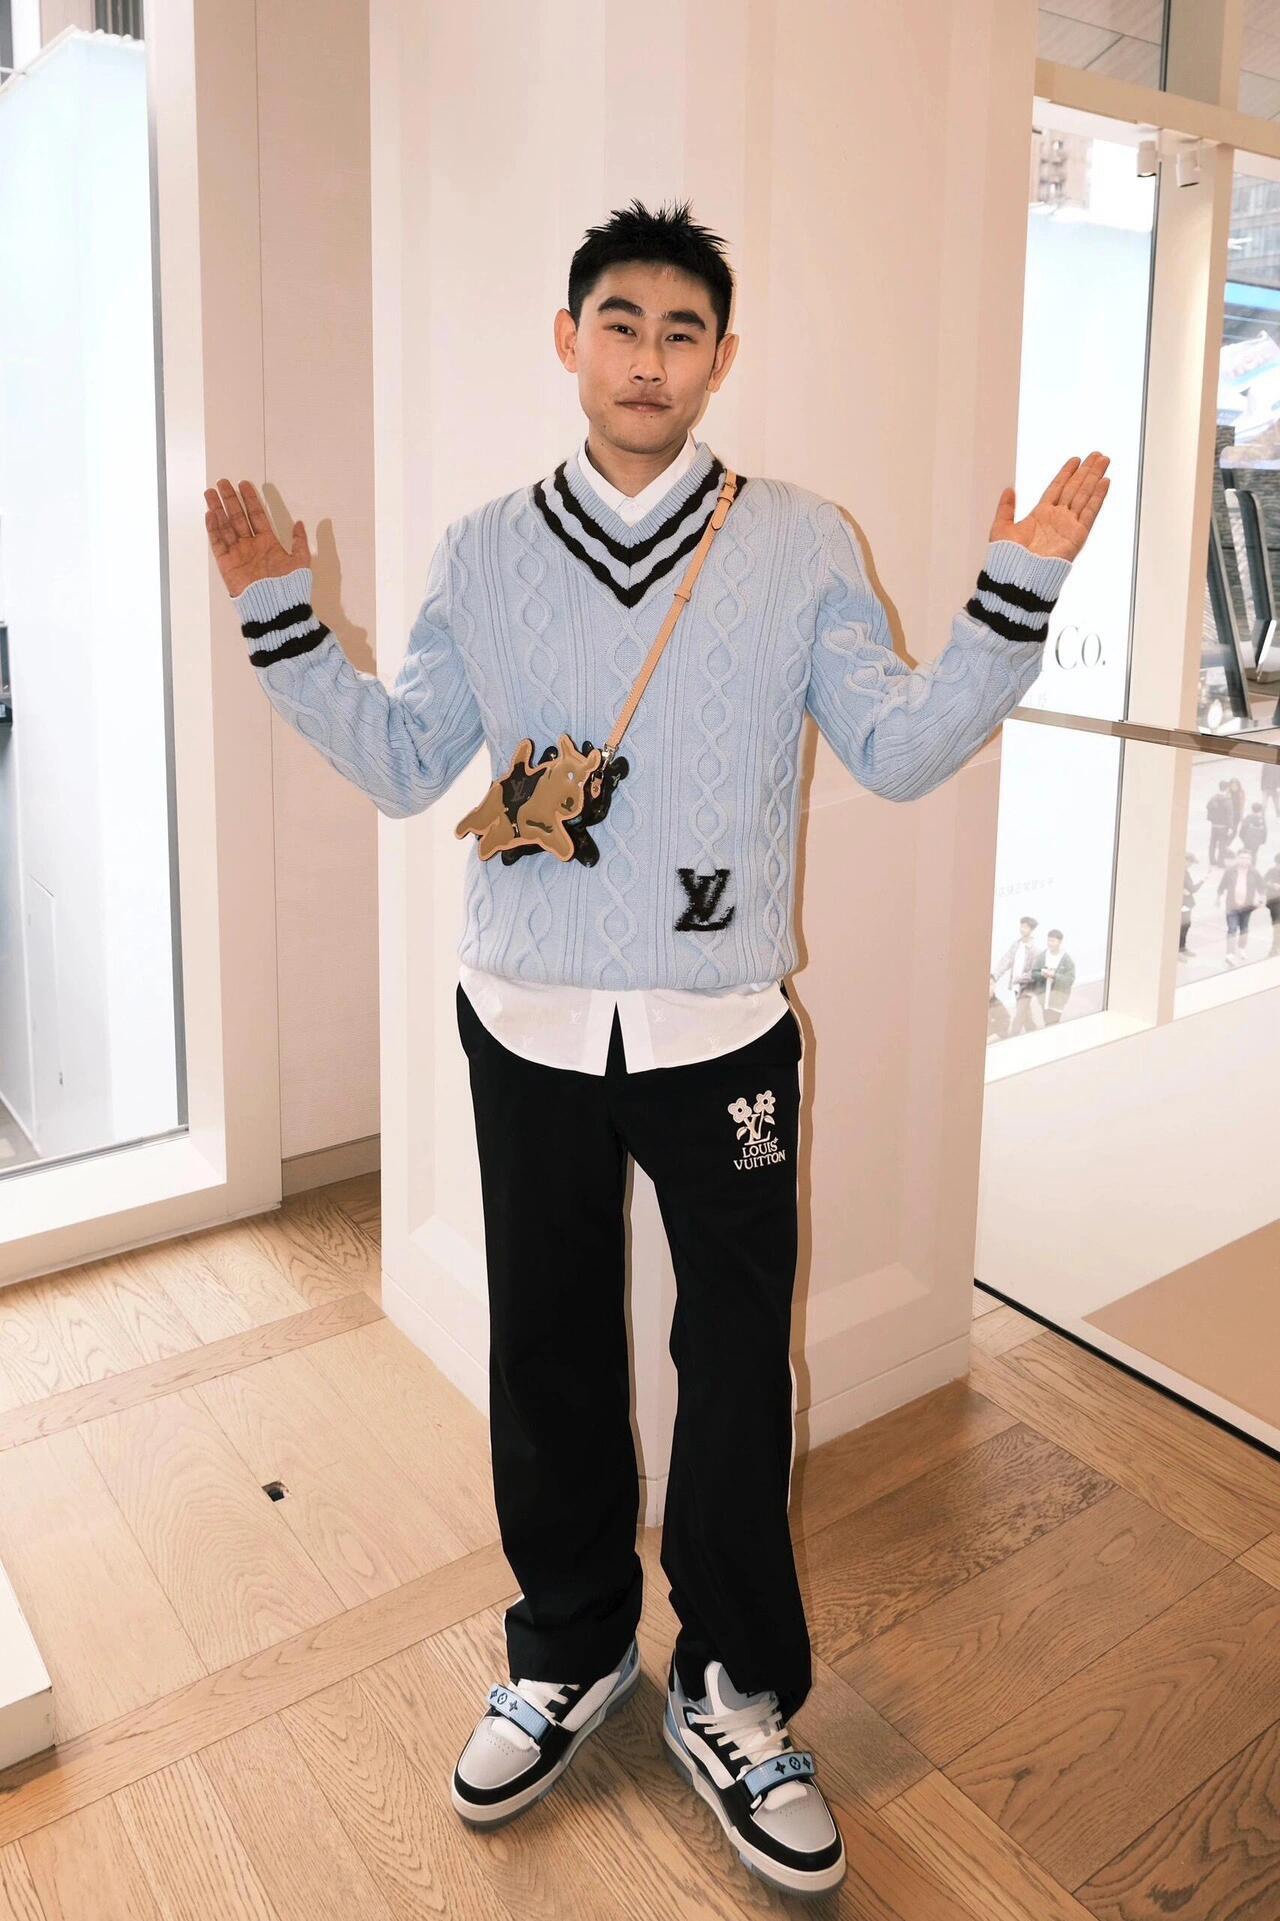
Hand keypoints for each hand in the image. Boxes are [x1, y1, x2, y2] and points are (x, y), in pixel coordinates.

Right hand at [204, 478, 309, 598]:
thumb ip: (299, 541)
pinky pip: (218, 544)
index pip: (257, 516)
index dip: (251, 500)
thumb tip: (300, 523)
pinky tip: (210, 514)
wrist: (277, 608)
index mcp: (268, 543)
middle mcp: (251, 545)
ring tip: (210, 492)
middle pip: (238, 517)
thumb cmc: (290, 587)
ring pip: (226, 526)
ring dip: (218, 509)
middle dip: (231, 499)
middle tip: (223, 482)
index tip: (244, 483)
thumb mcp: (301, 562)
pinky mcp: (227, 564)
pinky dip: (213, 530)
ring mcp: (238, 554)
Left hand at [990, 452, 1109, 561]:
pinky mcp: (1078, 535)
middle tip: (1097, 455)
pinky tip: (1105, 482)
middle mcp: (1057, 518)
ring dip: (1094, 478)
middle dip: (1086, 471)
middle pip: (1075, 488)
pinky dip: (1098, 496)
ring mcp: (1069, 525)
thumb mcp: (1001, 527)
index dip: (1066, 473)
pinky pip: (1090, 511)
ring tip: (1104, 461)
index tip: (1075, 460)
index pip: (1057, 488)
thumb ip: (1006, 508)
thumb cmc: (1008, 557)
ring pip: (1084, 495)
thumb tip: (1008, 490)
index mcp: (1040, 515)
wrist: (1018, 575)